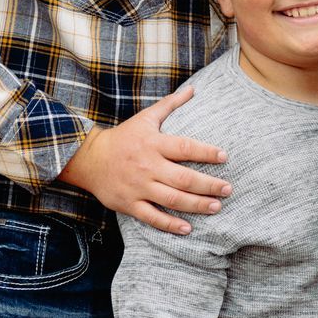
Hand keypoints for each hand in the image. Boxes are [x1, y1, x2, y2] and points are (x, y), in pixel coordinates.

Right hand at [58, 86, 230, 234]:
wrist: (88, 159)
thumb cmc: (123, 137)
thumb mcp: (145, 118)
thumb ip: (170, 105)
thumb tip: (193, 89)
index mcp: (153, 144)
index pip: (184, 148)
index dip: (205, 152)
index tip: (224, 157)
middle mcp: (147, 166)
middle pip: (183, 178)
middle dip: (208, 185)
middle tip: (228, 189)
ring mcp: (138, 187)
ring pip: (171, 199)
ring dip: (196, 205)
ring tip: (216, 206)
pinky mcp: (129, 204)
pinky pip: (152, 216)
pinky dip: (169, 224)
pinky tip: (188, 228)